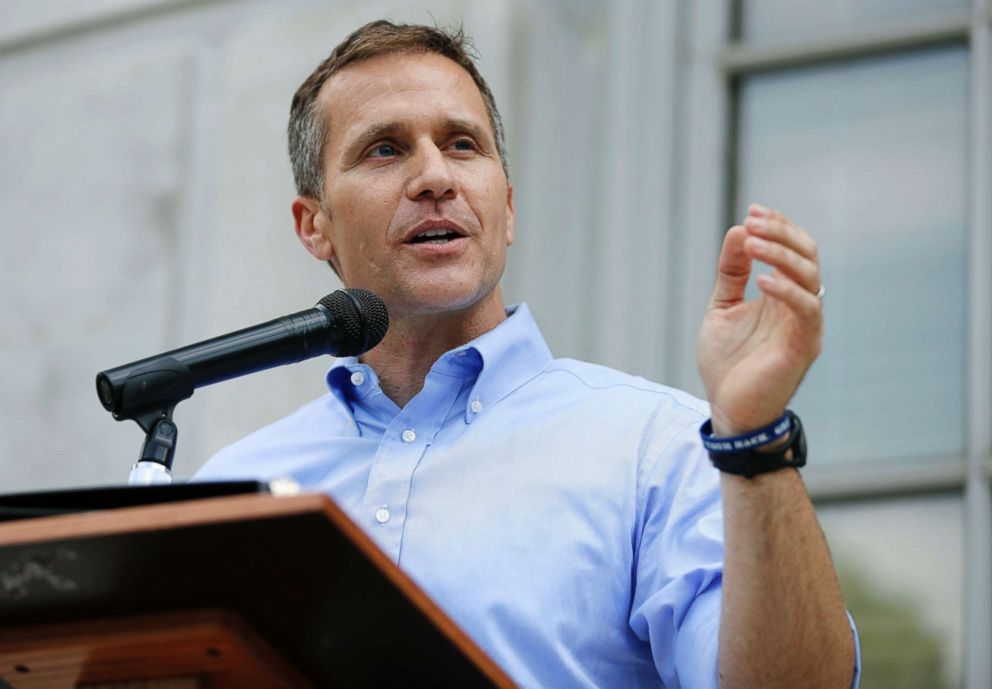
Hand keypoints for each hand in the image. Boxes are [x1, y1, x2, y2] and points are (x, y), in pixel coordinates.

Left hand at [697, 204, 822, 434]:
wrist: (729, 409)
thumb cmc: (728, 363)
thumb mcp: (722, 308)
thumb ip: (731, 273)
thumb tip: (738, 230)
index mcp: (782, 295)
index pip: (793, 249)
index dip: (778, 226)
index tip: (753, 210)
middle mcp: (798, 306)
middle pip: (806, 255)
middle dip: (781, 232)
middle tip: (753, 220)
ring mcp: (804, 325)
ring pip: (810, 276)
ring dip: (782, 254)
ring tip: (752, 241)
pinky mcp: (803, 346)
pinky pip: (807, 311)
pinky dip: (788, 291)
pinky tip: (762, 279)